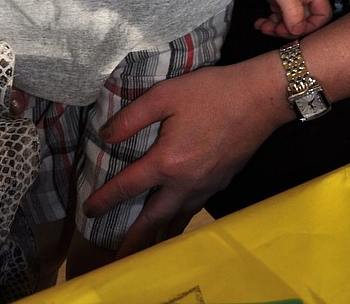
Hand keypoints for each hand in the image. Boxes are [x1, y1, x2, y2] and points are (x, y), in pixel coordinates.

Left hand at [83, 59, 285, 256]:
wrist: (260, 98)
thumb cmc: (211, 92)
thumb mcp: (165, 94)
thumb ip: (132, 117)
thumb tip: (106, 137)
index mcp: (167, 162)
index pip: (128, 187)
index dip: (105, 200)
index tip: (89, 212)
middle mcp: (185, 183)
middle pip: (154, 218)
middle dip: (134, 239)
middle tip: (119, 258)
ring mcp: (206, 186)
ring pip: (178, 218)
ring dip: (160, 234)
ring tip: (147, 247)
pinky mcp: (222, 182)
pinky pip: (196, 208)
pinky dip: (182, 219)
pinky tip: (180, 215)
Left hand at [238, 0, 331, 38]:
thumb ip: (292, 9)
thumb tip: (298, 30)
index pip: (322, 14)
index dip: (311, 27)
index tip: (293, 31)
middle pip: (305, 20)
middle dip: (290, 29)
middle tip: (274, 30)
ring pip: (290, 19)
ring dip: (278, 27)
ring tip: (263, 27)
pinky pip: (278, 14)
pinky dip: (270, 21)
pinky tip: (259, 23)